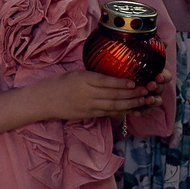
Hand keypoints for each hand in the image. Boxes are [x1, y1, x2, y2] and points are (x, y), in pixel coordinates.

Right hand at [28, 67, 159, 122]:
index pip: (107, 82)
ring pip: (113, 106)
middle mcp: (86, 93)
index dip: (123, 83)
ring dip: (129, 104)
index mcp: (83, 79)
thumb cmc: (59, 83)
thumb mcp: (76, 74)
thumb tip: (115, 78)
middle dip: (132, 94)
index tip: (135, 83)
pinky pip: (106, 113)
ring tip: (142, 101)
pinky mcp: (87, 115)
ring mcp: (87, 106)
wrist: (43, 100)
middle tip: (145, 92)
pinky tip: (129, 109)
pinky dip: (119, 111)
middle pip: (113, 95)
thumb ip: (94, 76)